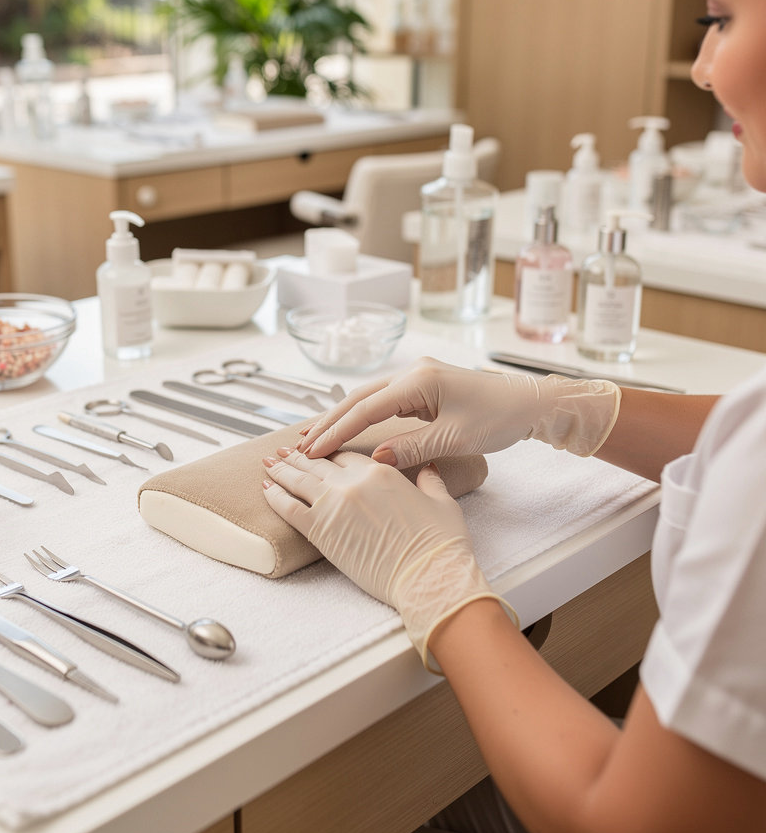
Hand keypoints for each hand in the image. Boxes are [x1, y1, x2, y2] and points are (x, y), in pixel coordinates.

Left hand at [262, 447, 515, 668]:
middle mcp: (353, 482)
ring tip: (267, 462)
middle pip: (317, 462)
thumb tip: (428, 468)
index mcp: (381, 472)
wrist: (429, 577)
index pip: (346, 454)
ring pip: (298, 480)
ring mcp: (333, 505)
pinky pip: (289, 508)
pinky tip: (266, 489)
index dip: (330, 451)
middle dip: (298, 456)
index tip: (319, 450)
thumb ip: (430, 479)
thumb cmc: (441, 544)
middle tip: (282, 451)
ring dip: (280, 470)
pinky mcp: (321, 531)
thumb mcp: (442, 502)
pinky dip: (275, 497)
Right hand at [295, 358, 620, 468]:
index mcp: (419, 380)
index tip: (312, 450)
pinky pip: (383, 401)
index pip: (366, 408)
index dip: (337, 430)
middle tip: (300, 444)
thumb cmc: (499, 419)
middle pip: (359, 398)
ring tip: (313, 437)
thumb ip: (411, 447)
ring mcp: (418, 378)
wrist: (532, 405)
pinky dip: (361, 415)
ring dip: (342, 418)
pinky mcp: (424, 387)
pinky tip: (346, 427)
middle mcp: (413, 373)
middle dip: (329, 422)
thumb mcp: (455, 438)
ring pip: (368, 398)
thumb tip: (375, 459)